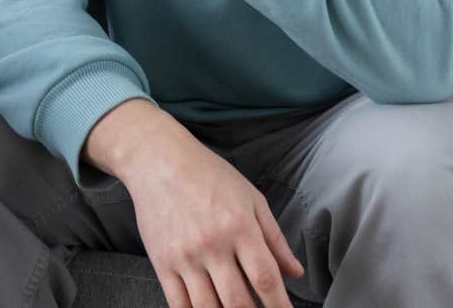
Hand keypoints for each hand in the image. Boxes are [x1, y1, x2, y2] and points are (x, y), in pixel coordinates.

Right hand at [87, 99, 304, 307]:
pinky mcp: (161, 262)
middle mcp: (212, 245)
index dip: (280, 305)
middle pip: (238, 301)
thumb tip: (295, 271)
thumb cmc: (207, 175)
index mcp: (239, 227)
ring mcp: (184, 256)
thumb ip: (274, 238)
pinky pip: (178, 304)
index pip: (265, 279)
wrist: (157, 160)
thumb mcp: (251, 198)